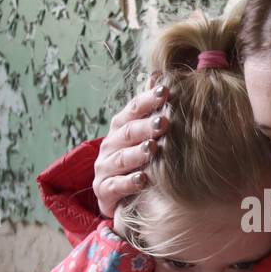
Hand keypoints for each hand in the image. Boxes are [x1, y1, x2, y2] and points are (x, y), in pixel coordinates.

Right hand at [94, 79, 170, 217]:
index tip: (165, 91)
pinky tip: (143, 179)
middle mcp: (110, 145)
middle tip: (164, 122)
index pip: (132, 109)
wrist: (120, 195)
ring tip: (152, 149)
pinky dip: (128, 183)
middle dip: (145, 127)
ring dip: (136, 154)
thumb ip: (149, 108)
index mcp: (120, 127)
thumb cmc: (137, 159)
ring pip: (121, 158)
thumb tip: (157, 75)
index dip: (147, 100)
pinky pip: (115, 186)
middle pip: (127, 133)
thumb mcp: (143, 133)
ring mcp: (105, 168)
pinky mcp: (104, 191)